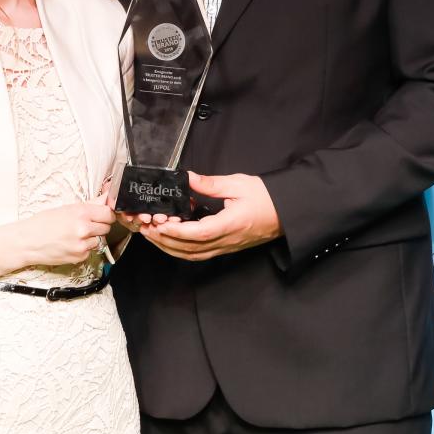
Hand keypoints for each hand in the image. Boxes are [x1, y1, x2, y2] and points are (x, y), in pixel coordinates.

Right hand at [23, 202, 113, 265]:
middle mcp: (84, 228)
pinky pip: (90, 251)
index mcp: (81, 212)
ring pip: (99, 240)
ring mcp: (82, 244)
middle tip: (85, 225)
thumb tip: (106, 197)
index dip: (106, 214)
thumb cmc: (43, 223)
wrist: (27, 242)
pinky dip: (83, 248)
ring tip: (74, 235)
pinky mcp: (80, 256)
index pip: (108, 213)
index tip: (103, 215)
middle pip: (106, 227)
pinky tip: (71, 244)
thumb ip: (90, 204)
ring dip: (91, 238)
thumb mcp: (66, 208)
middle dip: (99, 226)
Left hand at [140, 172, 280, 261]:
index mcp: (230, 224)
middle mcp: (227, 241)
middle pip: (190, 249)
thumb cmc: (267, 197)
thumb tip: (187, 178)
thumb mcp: (238, 184)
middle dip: (164, 241)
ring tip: (153, 235)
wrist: (287, 213)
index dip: (175, 231)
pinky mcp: (227, 248)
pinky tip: (172, 240)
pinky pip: (200, 254)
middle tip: (146, 228)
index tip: (158, 223)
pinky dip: (182, 249)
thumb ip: (210, 184)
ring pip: (192, 255)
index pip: (197, 234)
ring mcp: (226, 247)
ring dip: (170, 247)